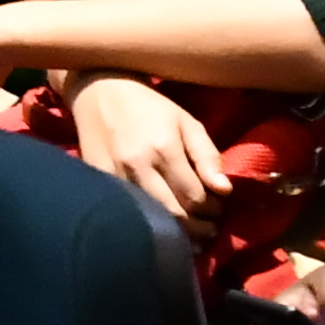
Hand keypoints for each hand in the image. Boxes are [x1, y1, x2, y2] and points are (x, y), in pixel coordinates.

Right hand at [68, 76, 225, 218]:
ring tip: (189, 233)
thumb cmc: (150, 107)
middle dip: (196, 227)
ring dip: (175, 231)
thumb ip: (207, 156)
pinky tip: (159, 225)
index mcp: (164, 149)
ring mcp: (115, 177)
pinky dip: (147, 224)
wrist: (100, 92)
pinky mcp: (98, 182)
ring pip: (150, 220)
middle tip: (208, 228)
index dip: (212, 209)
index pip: (195, 197)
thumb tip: (225, 191)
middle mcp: (138, 166)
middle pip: (174, 213)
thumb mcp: (186, 122)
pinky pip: (126, 213)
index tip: (217, 208)